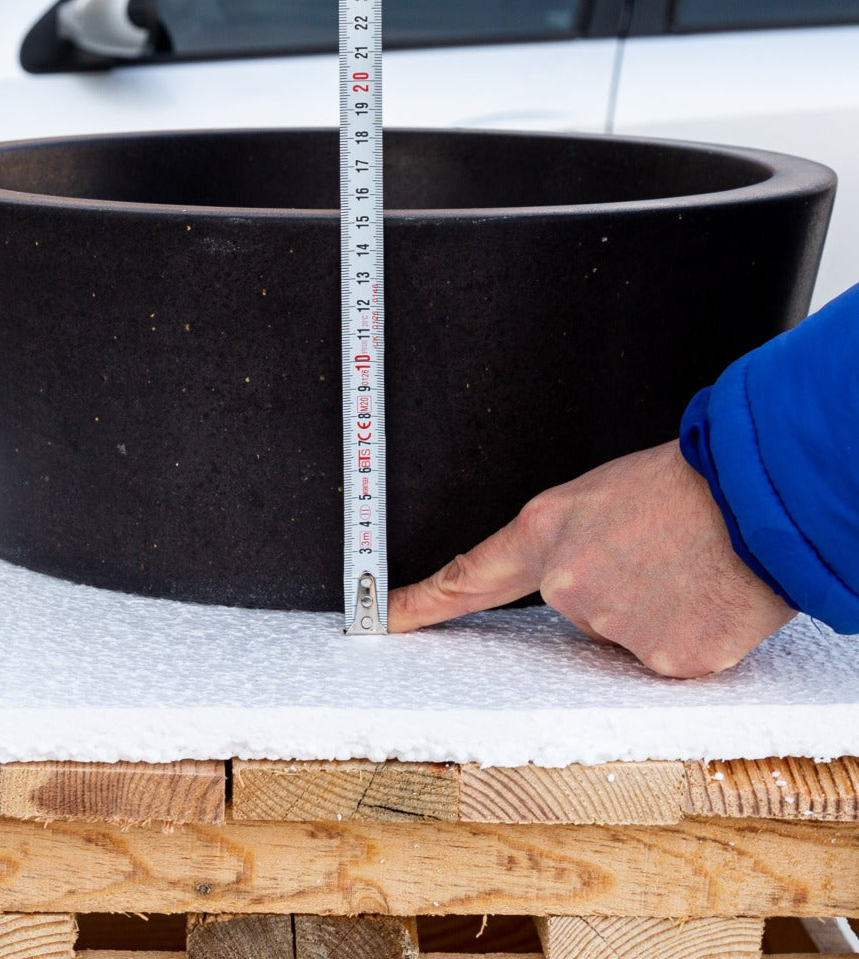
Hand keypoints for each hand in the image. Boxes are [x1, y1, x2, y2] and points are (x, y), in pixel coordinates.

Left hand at [387, 440, 795, 676]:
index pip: (467, 576)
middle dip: (606, 586)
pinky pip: (662, 657)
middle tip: (650, 552)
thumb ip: (567, 543)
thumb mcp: (600, 494)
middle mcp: (570, 585)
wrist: (760, 496)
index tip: (384, 620)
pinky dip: (683, 631)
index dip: (421, 603)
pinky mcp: (665, 661)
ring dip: (648, 609)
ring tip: (682, 567)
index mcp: (547, 532)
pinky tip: (701, 597)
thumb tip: (566, 585)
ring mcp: (615, 627)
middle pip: (571, 606)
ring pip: (619, 633)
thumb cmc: (685, 482)